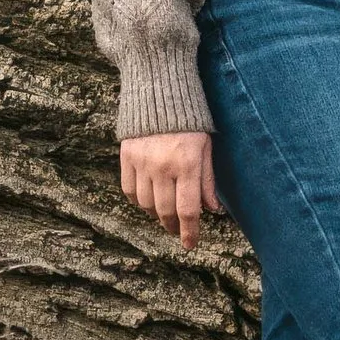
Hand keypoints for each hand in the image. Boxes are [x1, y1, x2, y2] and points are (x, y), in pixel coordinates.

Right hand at [121, 132, 219, 249]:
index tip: (190, 244)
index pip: (187, 209)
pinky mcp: (126, 158)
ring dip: (156, 214)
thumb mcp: (207, 148)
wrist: (160, 94)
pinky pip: (129, 191)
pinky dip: (139, 201)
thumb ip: (207, 180)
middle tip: (178, 231)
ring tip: (165, 214)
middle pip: (165, 211)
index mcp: (188, 164)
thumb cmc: (191, 122)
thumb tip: (213, 209)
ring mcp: (141, 163)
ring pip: (146, 204)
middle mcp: (163, 167)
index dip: (189, 231)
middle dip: (172, 226)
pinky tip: (149, 199)